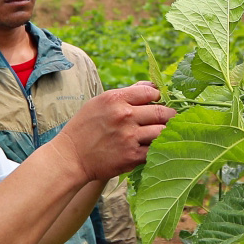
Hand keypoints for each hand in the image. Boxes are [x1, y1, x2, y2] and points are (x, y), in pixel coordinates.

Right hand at [51, 83, 174, 180]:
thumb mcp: (100, 103)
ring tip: (165, 133)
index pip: (150, 91)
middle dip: (170, 114)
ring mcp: (129, 137)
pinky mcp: (132, 156)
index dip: (158, 96)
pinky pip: (156, 150)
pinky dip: (159, 148)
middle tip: (172, 118)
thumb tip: (152, 86)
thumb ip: (127, 94)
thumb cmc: (85, 128)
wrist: (71, 157)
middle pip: (162, 111)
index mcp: (115, 99)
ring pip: (163, 131)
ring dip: (166, 132)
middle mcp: (124, 116)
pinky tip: (156, 147)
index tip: (160, 102)